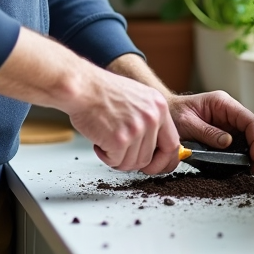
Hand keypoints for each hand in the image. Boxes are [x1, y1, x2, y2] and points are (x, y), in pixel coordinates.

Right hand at [67, 67, 182, 174]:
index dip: (164, 161)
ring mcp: (137, 129)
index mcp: (159, 107)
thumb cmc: (102, 92)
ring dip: (116, 158)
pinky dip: (104, 156)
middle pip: (148, 158)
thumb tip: (155, 147)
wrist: (82, 87)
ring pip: (132, 163)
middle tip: (118, 150)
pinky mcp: (120, 140)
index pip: (172, 144)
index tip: (157, 167)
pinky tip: (99, 140)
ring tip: (106, 138)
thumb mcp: (138, 98)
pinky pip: (115, 162)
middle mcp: (152, 118)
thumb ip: (150, 120)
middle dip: (131, 159)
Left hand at [168, 90, 253, 173]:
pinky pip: (242, 144)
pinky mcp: (226, 135)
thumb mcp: (187, 123)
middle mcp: (230, 112)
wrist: (165, 115)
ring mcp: (229, 124)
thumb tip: (228, 142)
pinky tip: (246, 165)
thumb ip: (207, 132)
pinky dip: (246, 155)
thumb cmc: (174, 114)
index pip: (249, 120)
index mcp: (223, 104)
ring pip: (252, 136)